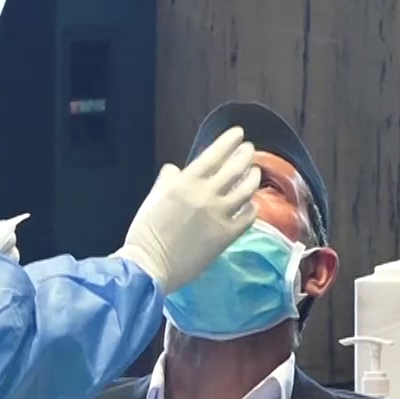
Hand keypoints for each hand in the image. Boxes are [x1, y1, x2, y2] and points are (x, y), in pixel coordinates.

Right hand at [114, 126, 259, 291]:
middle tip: (249, 151)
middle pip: (235, 168)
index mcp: (185, 182)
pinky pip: (248, 217)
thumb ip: (167, 180)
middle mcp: (206, 194)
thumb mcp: (152, 198)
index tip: (238, 133)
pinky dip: (252, 207)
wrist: (150, 265)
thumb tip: (175, 169)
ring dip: (252, 178)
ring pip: (247, 190)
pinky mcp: (227, 236)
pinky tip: (251, 205)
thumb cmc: (145, 231)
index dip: (229, 141)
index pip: (214, 154)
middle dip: (245, 155)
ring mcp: (219, 215)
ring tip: (254, 173)